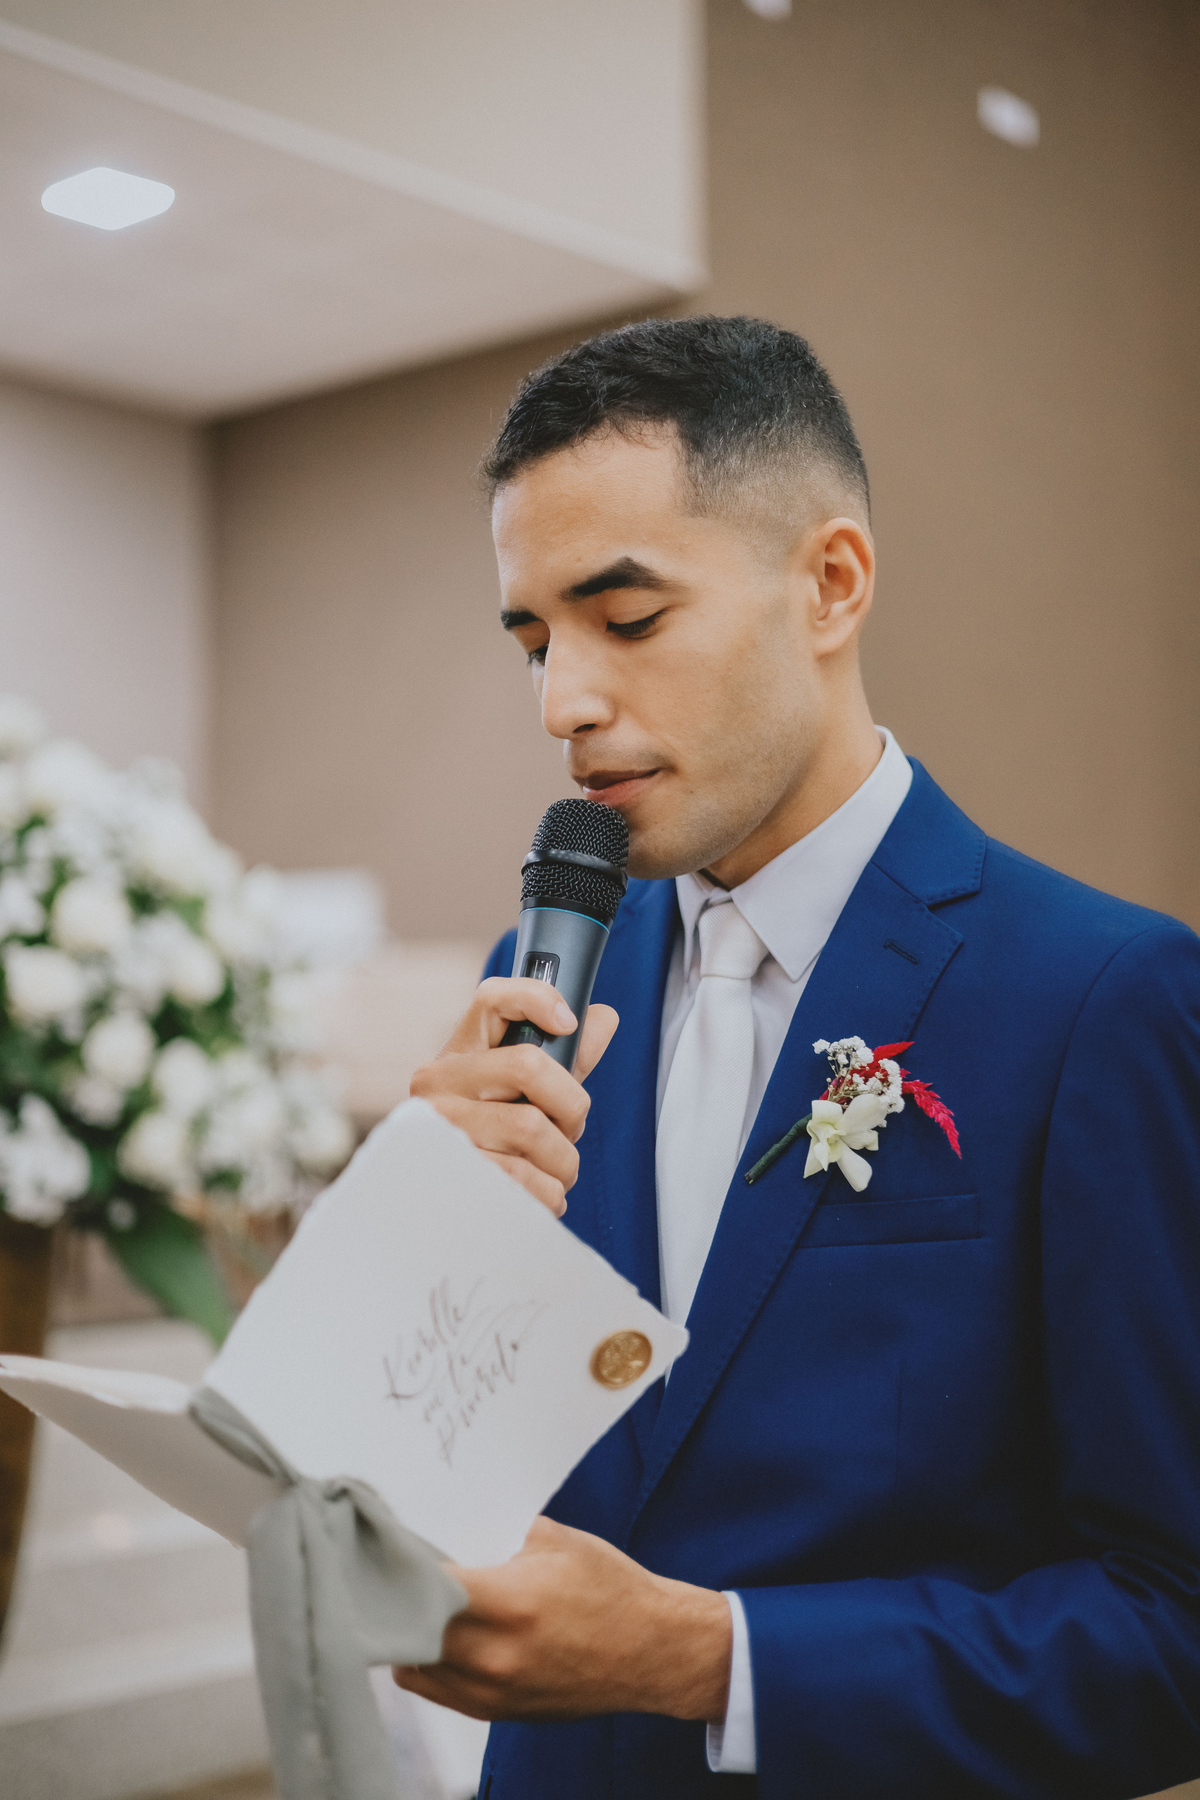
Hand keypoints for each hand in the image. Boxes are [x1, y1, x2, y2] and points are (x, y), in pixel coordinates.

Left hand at [393, 1516, 731, 1722]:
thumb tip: (457, 1545)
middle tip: (396, 1576)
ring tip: (418, 1608)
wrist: (655, 1651)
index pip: (424, 1589)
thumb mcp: (558, 1541)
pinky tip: (442, 1638)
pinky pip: (440, 1691)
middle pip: (409, 1632)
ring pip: (415, 1669)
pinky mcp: (500, 1713)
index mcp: (509, 1603)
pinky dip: (431, 1664)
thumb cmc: (612, 1591)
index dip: (401, 1567)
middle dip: (399, 1601)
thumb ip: (500, 1541)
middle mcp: (495, 1656)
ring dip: (410, 1637)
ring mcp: (495, 1692)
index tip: (391, 1550)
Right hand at [410, 978, 618, 1216]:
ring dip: (563, 1159)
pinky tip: (541, 1194)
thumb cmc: (491, 1142)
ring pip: (531, 1127)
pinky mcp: (446, 1176)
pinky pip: (522, 1177)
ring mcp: (439, 1129)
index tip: (569, 1023)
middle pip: (529, 1065)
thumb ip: (565, 1060)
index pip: (492, 998)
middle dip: (571, 1105)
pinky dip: (549, 1192)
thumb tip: (603, 1018)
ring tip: (555, 1171)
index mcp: (459, 1054)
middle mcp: (438, 1085)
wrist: (440, 1207)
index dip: (537, 999)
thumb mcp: (523, 1097)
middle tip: (570, 1129)